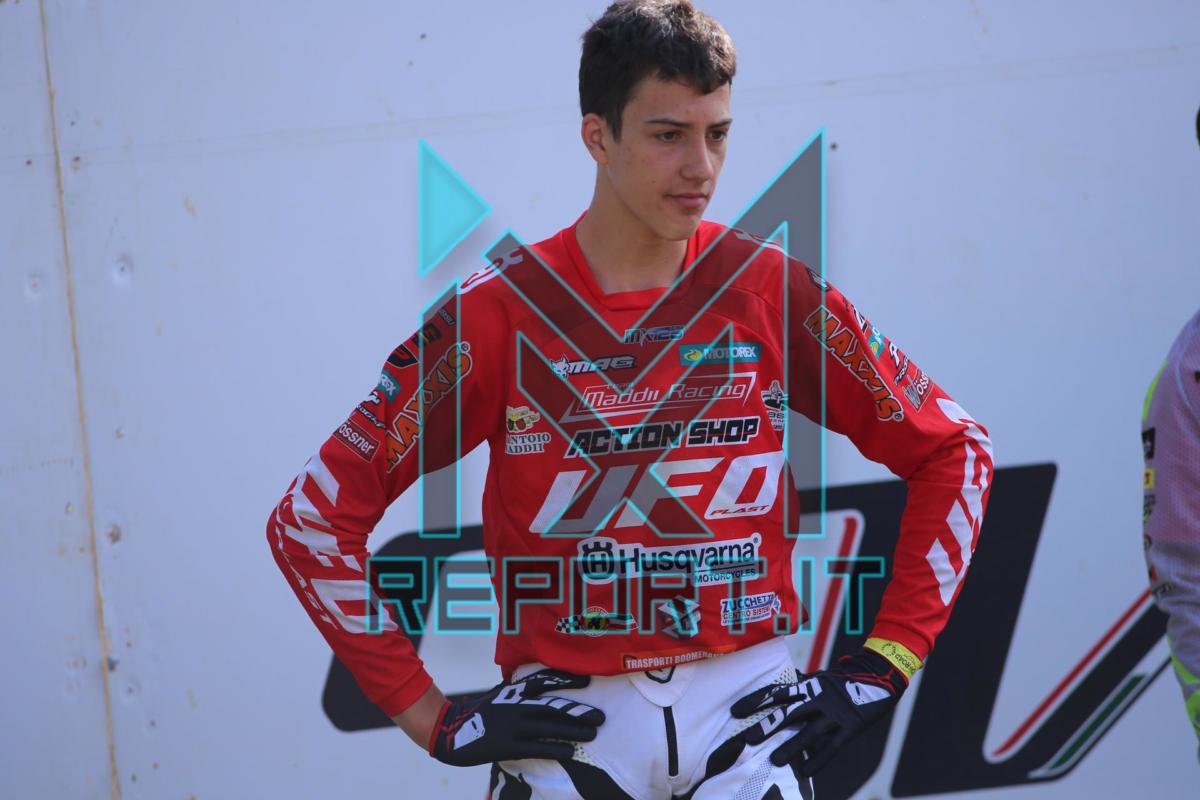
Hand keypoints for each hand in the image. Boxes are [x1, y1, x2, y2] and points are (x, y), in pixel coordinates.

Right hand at [428, 669, 604, 766]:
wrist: (448, 731)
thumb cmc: (478, 714)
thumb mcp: (498, 695)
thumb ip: (519, 692)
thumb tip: (541, 686)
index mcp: (513, 692)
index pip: (543, 682)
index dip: (566, 680)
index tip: (587, 680)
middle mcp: (514, 705)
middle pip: (552, 707)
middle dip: (577, 711)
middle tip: (600, 717)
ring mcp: (510, 725)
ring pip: (547, 726)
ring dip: (572, 730)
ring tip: (592, 734)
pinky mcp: (505, 745)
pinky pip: (534, 747)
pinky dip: (553, 748)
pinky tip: (569, 751)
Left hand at [730, 648, 906, 776]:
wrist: (879, 673)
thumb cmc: (844, 679)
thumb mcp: (819, 678)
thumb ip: (800, 688)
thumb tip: (777, 694)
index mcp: (809, 685)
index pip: (777, 693)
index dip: (755, 701)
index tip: (736, 711)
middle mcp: (817, 698)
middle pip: (788, 713)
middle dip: (767, 726)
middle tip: (747, 739)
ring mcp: (833, 714)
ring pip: (808, 732)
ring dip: (790, 747)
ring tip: (774, 760)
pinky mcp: (849, 727)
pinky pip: (832, 747)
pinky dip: (818, 760)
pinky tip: (805, 772)